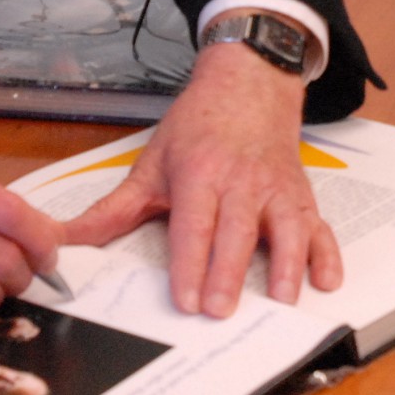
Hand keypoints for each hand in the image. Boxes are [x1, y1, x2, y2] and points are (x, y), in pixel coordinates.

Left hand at [61, 40, 340, 317]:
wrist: (248, 83)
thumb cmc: (199, 126)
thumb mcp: (152, 162)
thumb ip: (113, 209)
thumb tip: (67, 240)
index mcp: (199, 173)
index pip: (193, 224)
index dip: (189, 262)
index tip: (185, 298)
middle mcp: (241, 182)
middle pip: (236, 231)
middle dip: (229, 272)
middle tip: (221, 311)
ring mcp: (276, 189)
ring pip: (285, 228)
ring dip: (287, 265)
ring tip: (284, 301)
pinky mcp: (301, 196)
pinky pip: (320, 226)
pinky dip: (327, 253)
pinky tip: (326, 280)